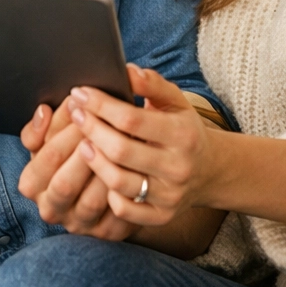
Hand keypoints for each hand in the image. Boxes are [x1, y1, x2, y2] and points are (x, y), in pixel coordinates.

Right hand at [17, 98, 135, 240]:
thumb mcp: (48, 138)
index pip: (47, 158)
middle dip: (85, 153)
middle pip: (65, 183)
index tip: (82, 109)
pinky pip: (116, 215)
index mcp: (32, 184)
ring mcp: (78, 224)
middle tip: (104, 129)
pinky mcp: (105, 232)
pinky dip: (124, 192)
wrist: (95, 179)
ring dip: (106, 172)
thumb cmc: (68, 152)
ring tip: (121, 145)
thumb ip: (40, 126)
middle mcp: (51, 208)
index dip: (65, 132)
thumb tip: (43, 111)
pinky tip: (134, 168)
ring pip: (92, 201)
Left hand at [69, 64, 214, 226]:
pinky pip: (125, 211)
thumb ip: (152, 83)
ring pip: (118, 182)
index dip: (100, 105)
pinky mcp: (161, 216)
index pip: (131, 119)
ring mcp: (169, 195)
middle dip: (91, 128)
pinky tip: (101, 174)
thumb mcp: (176, 101)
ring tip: (82, 142)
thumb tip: (126, 70)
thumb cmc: (184, 128)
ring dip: (94, 161)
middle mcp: (177, 167)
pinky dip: (108, 194)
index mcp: (182, 134)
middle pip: (120, 150)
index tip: (80, 93)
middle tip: (75, 113)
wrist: (210, 170)